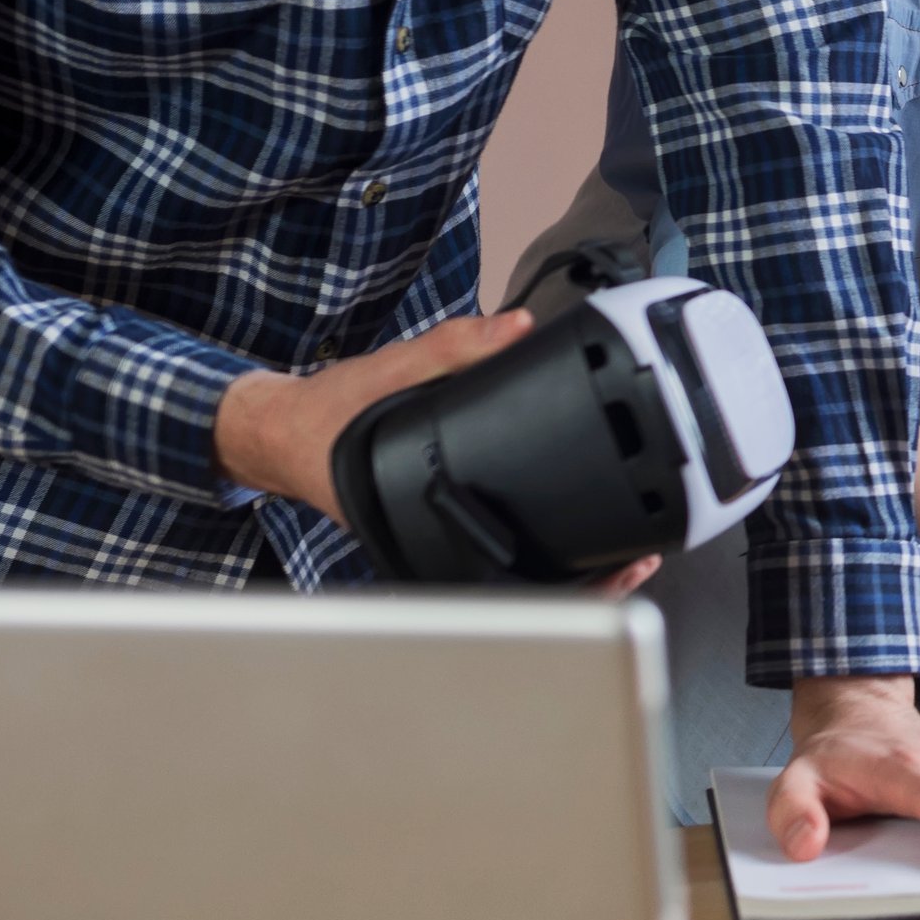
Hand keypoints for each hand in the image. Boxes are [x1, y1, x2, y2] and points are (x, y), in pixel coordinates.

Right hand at [218, 308, 661, 596]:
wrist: (279, 434)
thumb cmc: (326, 416)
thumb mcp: (390, 369)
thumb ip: (455, 346)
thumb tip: (517, 330)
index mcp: (416, 519)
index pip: (509, 578)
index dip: (575, 582)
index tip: (621, 567)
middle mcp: (426, 544)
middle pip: (522, 589)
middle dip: (589, 582)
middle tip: (639, 561)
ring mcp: (431, 546)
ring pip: (512, 582)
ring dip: (571, 573)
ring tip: (625, 555)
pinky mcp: (436, 533)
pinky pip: (497, 554)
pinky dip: (541, 547)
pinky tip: (573, 531)